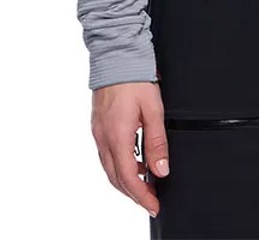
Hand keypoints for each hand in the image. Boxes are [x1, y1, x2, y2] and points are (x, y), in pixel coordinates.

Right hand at [91, 81, 169, 216]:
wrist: (116, 54)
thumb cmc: (135, 77)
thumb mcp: (153, 109)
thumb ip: (157, 142)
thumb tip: (161, 170)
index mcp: (117, 136)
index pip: (128, 178)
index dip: (142, 196)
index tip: (154, 205)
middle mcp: (103, 137)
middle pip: (116, 178)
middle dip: (133, 193)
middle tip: (150, 200)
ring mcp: (98, 131)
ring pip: (110, 167)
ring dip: (126, 180)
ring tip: (145, 183)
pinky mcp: (98, 125)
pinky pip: (107, 154)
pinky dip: (120, 164)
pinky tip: (134, 160)